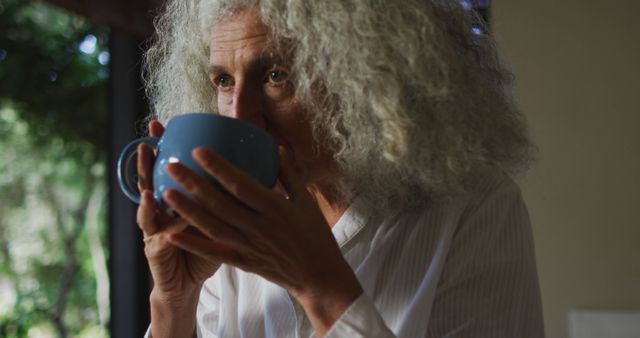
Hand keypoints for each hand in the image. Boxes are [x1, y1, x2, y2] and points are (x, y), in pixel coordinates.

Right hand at [136, 120, 219, 303]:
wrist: (187, 285)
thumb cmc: (206, 250)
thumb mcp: (219, 220)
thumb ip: (227, 196)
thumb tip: (259, 170)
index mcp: (180, 201)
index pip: (173, 168)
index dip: (168, 145)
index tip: (167, 122)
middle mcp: (163, 209)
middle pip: (155, 174)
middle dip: (154, 149)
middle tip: (154, 127)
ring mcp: (156, 226)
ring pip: (149, 196)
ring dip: (147, 173)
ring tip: (148, 154)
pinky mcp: (155, 247)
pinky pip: (154, 229)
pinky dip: (152, 212)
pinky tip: (153, 200)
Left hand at [162, 146, 362, 334]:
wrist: (319, 275)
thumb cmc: (314, 234)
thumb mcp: (306, 200)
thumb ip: (289, 173)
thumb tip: (275, 146)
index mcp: (274, 207)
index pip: (240, 184)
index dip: (218, 167)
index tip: (198, 150)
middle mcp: (258, 226)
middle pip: (219, 203)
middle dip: (192, 183)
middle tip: (170, 166)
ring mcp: (248, 246)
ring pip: (212, 226)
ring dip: (187, 210)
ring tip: (165, 193)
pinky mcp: (243, 262)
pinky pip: (214, 252)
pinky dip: (192, 244)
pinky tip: (171, 235)